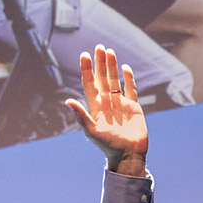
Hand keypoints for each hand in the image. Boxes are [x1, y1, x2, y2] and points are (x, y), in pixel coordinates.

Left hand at [65, 43, 147, 175]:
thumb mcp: (92, 131)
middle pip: (102, 78)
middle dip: (100, 63)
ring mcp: (120, 104)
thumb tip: (68, 101)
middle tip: (99, 47)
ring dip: (112, 66)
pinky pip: (131, 89)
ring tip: (109, 51)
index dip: (86, 69)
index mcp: (96, 106)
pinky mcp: (134, 107)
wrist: (128, 155)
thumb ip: (81, 116)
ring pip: (115, 80)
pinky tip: (125, 67)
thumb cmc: (108, 146)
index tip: (84, 55)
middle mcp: (107, 102)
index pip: (89, 83)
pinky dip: (129, 78)